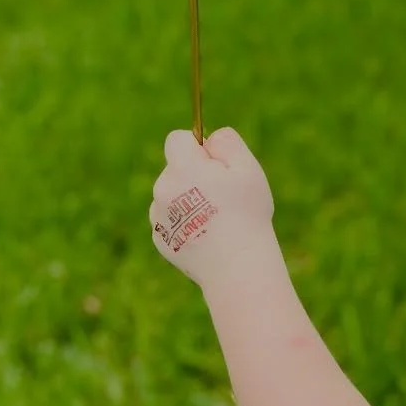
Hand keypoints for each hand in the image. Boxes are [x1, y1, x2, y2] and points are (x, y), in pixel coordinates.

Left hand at [150, 126, 276, 285]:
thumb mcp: (247, 168)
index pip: (177, 139)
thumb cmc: (246, 214)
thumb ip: (226, 142)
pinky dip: (186, 223)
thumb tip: (209, 138)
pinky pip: (171, 219)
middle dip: (195, 174)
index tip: (215, 163)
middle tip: (223, 196)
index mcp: (181, 167)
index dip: (197, 146)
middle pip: (176, 168)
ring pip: (172, 195)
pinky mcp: (161, 239)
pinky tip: (208, 236)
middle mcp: (162, 189)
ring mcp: (158, 216)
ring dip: (189, 199)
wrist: (236, 266)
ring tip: (217, 219)